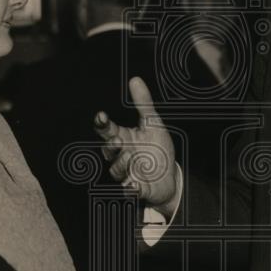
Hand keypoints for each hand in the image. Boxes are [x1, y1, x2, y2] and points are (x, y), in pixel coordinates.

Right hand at [94, 77, 178, 215]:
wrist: (169, 177)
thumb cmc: (157, 149)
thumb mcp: (153, 124)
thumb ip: (143, 103)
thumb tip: (135, 79)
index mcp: (124, 138)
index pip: (107, 130)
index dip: (102, 123)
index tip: (101, 116)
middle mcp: (121, 156)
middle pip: (107, 151)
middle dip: (110, 146)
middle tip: (117, 140)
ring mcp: (127, 174)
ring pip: (116, 170)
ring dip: (121, 164)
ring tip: (130, 157)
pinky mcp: (136, 190)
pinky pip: (129, 191)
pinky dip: (130, 189)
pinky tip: (133, 185)